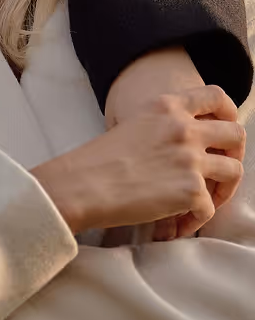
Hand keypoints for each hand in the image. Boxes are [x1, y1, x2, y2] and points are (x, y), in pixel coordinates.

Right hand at [103, 47, 241, 238]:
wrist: (83, 184)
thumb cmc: (98, 159)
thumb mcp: (133, 124)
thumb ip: (163, 127)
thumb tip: (187, 147)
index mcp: (166, 106)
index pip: (216, 96)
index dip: (228, 114)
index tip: (221, 133)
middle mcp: (183, 128)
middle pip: (236, 133)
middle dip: (234, 154)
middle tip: (218, 171)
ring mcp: (190, 158)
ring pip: (234, 171)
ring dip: (223, 189)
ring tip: (201, 201)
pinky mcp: (191, 190)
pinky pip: (210, 209)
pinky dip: (196, 219)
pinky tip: (176, 223)